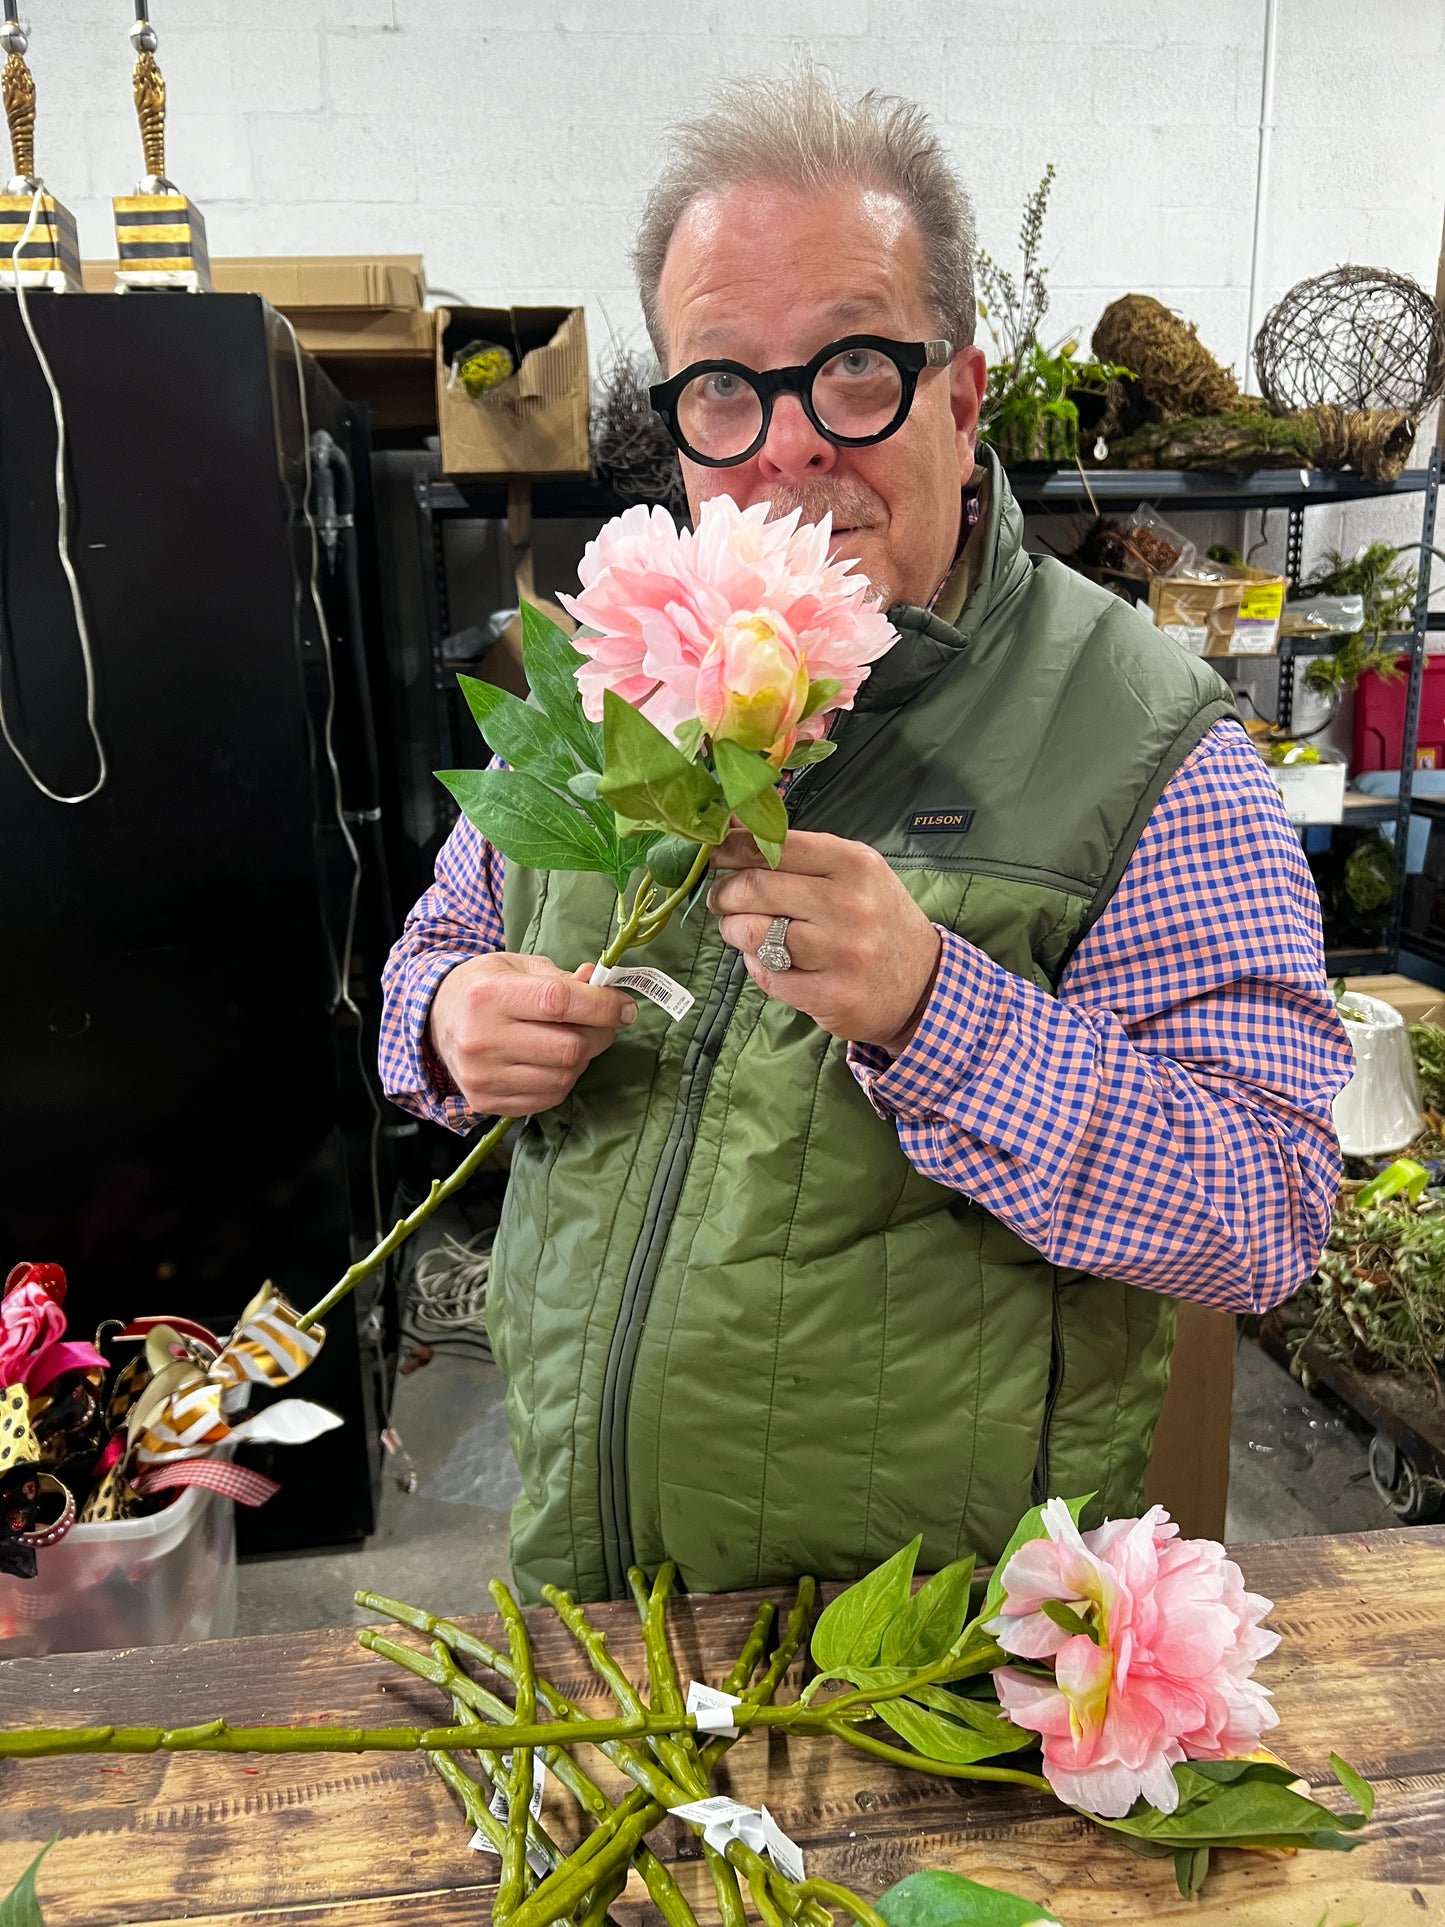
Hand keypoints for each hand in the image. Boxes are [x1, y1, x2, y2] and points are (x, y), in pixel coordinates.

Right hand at [428, 952, 636, 1116]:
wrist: (435, 1020)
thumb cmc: (483, 987)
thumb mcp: (516, 966)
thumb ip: (561, 979)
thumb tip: (602, 986)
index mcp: (490, 995)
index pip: (560, 1002)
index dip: (603, 1006)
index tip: (625, 1007)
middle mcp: (483, 1038)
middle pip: (569, 1048)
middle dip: (599, 1035)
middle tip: (601, 1024)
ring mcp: (483, 1076)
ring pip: (563, 1078)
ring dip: (582, 1060)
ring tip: (571, 1041)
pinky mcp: (486, 1101)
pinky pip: (547, 1099)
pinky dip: (562, 1081)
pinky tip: (552, 1062)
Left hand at [707, 830, 941, 1053]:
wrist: (923, 983)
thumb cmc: (878, 919)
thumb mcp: (852, 872)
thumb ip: (796, 852)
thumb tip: (730, 828)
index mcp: (853, 864)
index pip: (773, 847)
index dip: (730, 849)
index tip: (713, 855)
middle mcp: (849, 905)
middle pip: (754, 889)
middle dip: (724, 893)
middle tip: (721, 898)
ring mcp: (840, 953)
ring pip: (752, 933)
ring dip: (733, 930)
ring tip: (740, 928)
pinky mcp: (830, 995)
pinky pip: (766, 974)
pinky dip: (756, 965)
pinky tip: (768, 959)